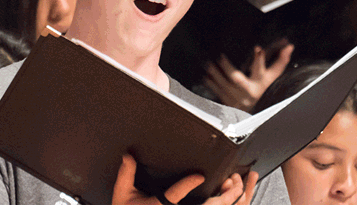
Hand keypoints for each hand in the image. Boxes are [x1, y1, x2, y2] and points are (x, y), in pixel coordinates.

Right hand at [111, 154, 257, 204]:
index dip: (188, 184)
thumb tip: (128, 155)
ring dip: (226, 200)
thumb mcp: (122, 194)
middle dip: (222, 196)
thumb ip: (126, 174)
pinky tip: (228, 197)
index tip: (199, 176)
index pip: (175, 195)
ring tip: (234, 186)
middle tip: (231, 181)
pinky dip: (220, 204)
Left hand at [204, 43, 294, 111]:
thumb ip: (280, 62)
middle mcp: (249, 91)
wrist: (257, 113)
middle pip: (238, 79)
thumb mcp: (272, 77)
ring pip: (225, 85)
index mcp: (261, 83)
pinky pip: (219, 93)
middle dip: (229, 68)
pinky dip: (212, 85)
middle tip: (220, 57)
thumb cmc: (265, 90)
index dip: (259, 60)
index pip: (261, 70)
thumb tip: (290, 46)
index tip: (258, 48)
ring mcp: (238, 98)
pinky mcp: (229, 103)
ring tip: (209, 65)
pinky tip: (206, 77)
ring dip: (216, 75)